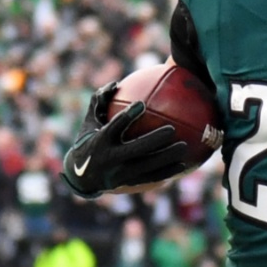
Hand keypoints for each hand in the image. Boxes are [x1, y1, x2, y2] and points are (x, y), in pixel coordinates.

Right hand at [60, 81, 188, 197]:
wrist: (82, 178)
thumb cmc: (89, 141)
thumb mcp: (89, 123)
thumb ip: (99, 102)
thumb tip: (115, 83)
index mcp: (101, 140)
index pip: (114, 126)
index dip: (127, 116)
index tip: (141, 104)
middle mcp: (110, 158)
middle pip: (135, 149)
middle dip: (154, 140)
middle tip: (172, 129)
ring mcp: (120, 173)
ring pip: (147, 165)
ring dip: (167, 157)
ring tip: (184, 147)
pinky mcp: (128, 183)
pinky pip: (151, 177)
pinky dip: (167, 171)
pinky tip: (183, 165)